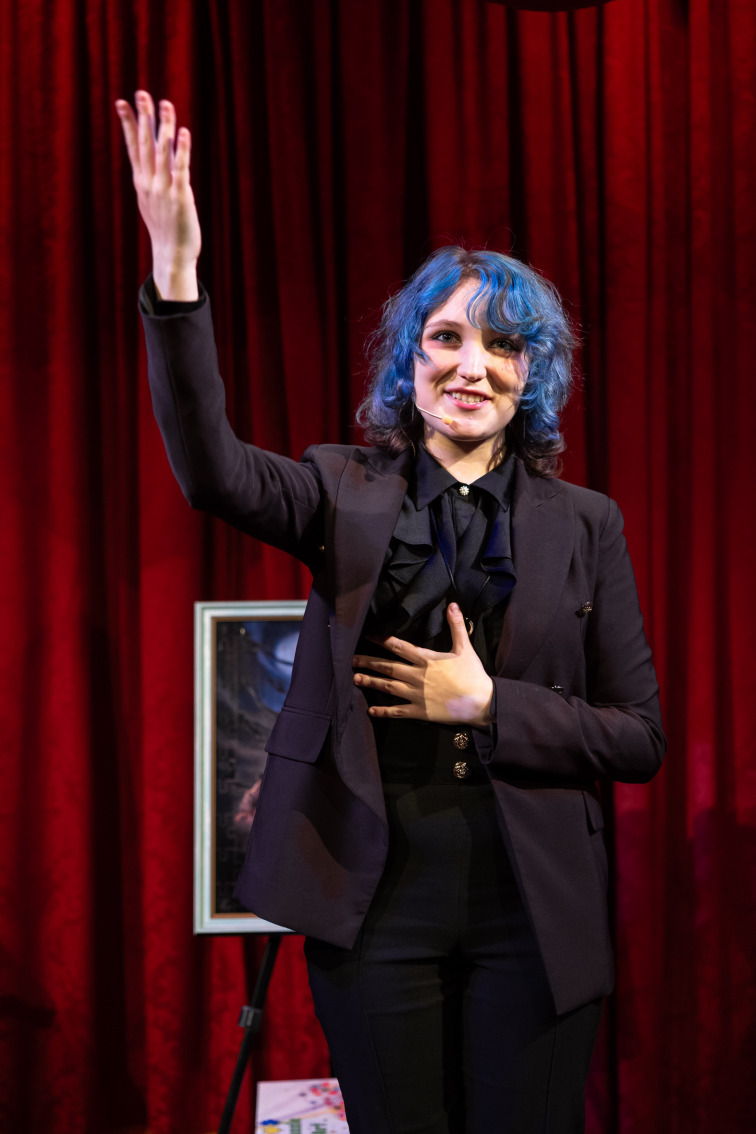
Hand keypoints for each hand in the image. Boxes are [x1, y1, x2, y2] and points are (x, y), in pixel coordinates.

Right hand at [115, 91, 200, 298]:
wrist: (171, 255)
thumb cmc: (165, 230)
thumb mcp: (152, 202)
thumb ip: (153, 180)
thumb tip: (155, 164)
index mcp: (141, 182)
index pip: (133, 147)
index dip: (128, 124)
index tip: (121, 102)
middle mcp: (149, 182)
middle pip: (145, 144)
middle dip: (143, 117)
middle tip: (142, 93)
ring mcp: (163, 189)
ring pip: (163, 151)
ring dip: (164, 126)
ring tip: (166, 104)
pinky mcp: (180, 197)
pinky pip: (181, 168)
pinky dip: (182, 149)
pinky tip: (183, 132)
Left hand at [352, 603, 493, 725]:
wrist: (481, 702)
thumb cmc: (473, 675)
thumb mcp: (465, 648)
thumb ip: (456, 626)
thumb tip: (453, 605)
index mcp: (426, 659)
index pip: (399, 646)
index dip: (382, 640)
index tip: (368, 637)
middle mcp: (417, 676)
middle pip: (387, 667)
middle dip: (369, 662)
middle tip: (352, 660)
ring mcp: (417, 695)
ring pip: (388, 687)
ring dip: (371, 682)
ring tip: (355, 678)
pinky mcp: (420, 711)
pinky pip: (397, 711)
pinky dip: (383, 711)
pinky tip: (371, 710)